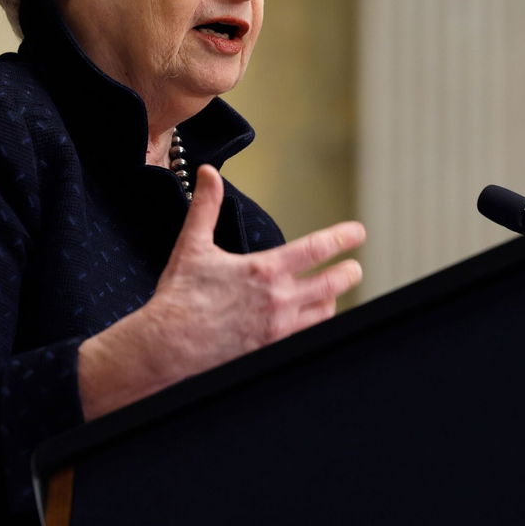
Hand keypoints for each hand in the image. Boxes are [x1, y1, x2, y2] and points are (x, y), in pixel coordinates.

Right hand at [143, 163, 365, 374]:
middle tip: (354, 268)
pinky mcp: (270, 351)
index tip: (358, 232)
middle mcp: (278, 300)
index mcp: (264, 271)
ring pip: (323, 313)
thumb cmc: (179, 298)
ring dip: (331, 300)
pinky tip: (308, 321)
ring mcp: (277, 329)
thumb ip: (205, 206)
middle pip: (331, 284)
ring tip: (331, 293)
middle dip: (348, 273)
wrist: (166, 348)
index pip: (316, 250)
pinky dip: (311, 325)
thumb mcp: (192, 245)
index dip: (342, 238)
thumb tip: (208, 173)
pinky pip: (305, 337)